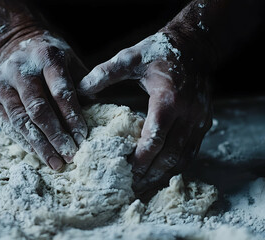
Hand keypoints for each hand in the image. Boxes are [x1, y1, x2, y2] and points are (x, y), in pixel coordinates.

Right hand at [0, 32, 87, 170]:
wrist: (16, 45)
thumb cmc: (51, 59)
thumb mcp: (71, 63)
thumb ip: (83, 86)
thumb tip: (96, 117)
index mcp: (45, 56)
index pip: (60, 92)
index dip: (72, 117)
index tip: (82, 138)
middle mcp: (19, 69)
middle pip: (38, 109)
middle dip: (56, 136)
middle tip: (69, 155)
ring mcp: (1, 84)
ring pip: (20, 121)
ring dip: (40, 145)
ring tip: (56, 162)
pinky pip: (8, 125)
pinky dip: (25, 142)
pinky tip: (39, 153)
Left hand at [78, 32, 211, 197]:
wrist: (195, 47)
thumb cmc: (160, 52)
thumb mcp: (132, 57)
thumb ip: (106, 73)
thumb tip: (80, 89)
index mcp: (168, 99)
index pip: (155, 136)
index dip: (141, 157)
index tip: (124, 171)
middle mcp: (188, 114)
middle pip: (170, 155)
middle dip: (150, 174)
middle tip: (131, 188)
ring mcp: (199, 122)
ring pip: (182, 158)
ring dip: (163, 175)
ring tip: (143, 187)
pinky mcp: (203, 125)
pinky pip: (190, 153)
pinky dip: (175, 167)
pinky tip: (160, 174)